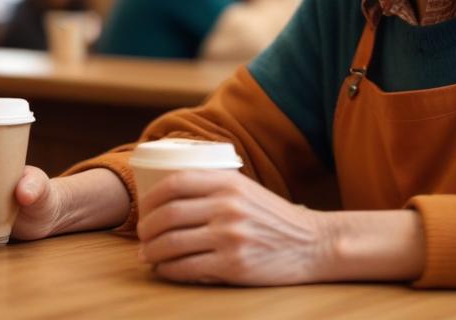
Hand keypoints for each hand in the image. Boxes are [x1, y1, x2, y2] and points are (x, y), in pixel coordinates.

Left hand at [135, 170, 331, 285]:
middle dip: (146, 229)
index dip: (150, 199)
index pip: (174, 184)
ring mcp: (230, 237)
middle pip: (167, 216)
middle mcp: (227, 207)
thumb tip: (168, 192)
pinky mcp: (233, 266)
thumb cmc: (275, 218)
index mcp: (228, 184)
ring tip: (148, 255)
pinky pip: (186, 268)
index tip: (144, 210)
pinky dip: (168, 270)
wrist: (313, 244)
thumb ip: (213, 187)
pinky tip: (165, 269)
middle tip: (142, 237)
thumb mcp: (246, 190)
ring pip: (171, 244)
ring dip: (151, 252)